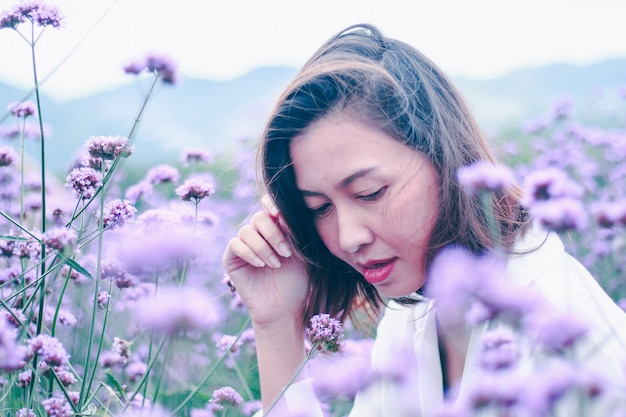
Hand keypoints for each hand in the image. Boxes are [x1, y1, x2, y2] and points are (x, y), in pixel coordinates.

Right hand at [223, 196, 308, 326]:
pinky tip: (261, 265)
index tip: (286, 220)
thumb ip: (293, 232)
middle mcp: (258, 234)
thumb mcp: (300, 253)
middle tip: (286, 253)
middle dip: (274, 234)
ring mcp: (244, 245)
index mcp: (276, 227)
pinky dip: (249, 253)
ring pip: (247, 231)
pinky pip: (235, 245)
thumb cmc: (296, 281)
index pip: (269, 205)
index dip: (275, 207)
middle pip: (259, 217)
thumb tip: (283, 212)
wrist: (285, 307)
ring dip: (263, 247)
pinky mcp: (231, 258)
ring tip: (276, 264)